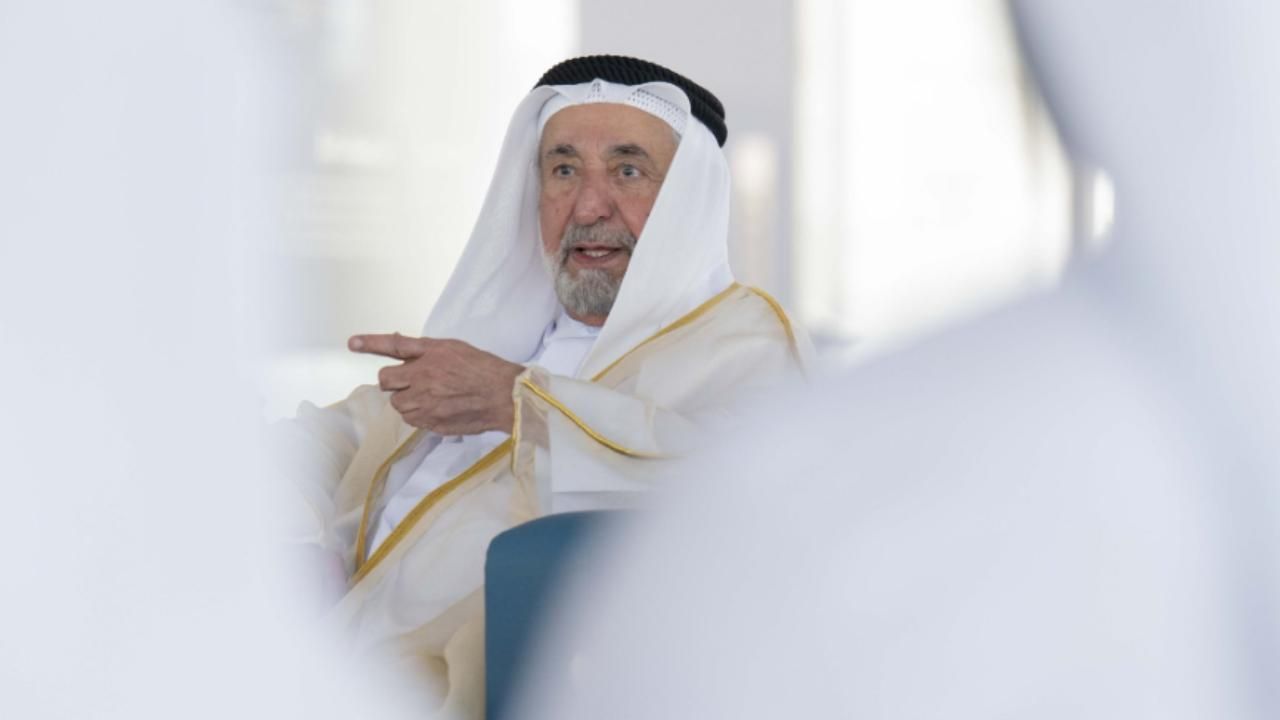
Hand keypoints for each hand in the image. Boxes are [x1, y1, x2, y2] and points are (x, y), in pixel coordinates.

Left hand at [349, 333, 524, 434]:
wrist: (504, 396)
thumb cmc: (481, 368)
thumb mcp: (451, 347)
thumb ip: (420, 347)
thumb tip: (394, 342)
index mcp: (428, 357)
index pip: (392, 347)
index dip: (370, 343)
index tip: (352, 343)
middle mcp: (423, 380)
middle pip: (387, 381)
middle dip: (396, 381)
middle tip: (414, 380)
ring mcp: (427, 404)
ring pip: (398, 404)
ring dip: (407, 400)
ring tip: (430, 395)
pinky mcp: (432, 423)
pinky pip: (413, 420)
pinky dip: (419, 414)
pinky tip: (437, 407)